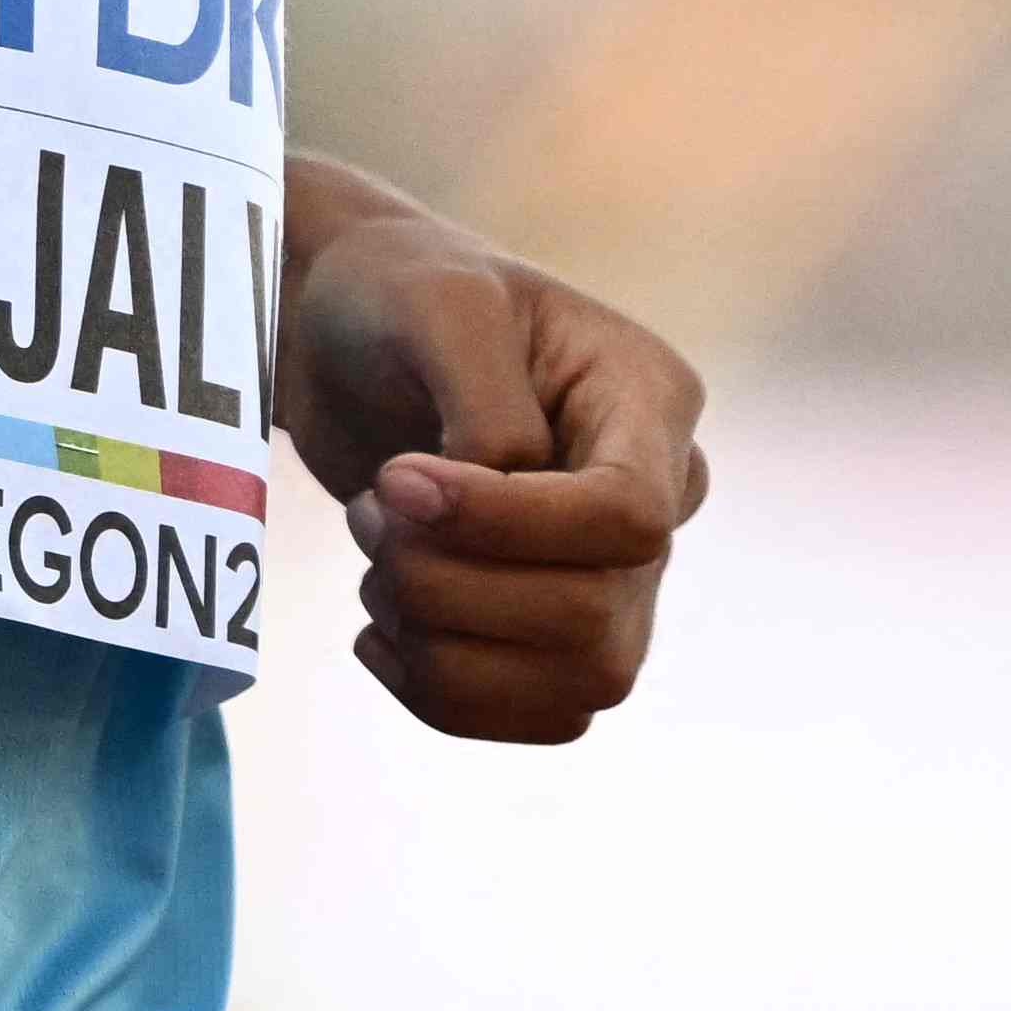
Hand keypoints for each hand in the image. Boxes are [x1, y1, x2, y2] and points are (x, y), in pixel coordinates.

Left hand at [269, 178, 699, 743]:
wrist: (353, 337)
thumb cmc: (400, 297)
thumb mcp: (439, 306)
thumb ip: (487, 405)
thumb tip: (507, 499)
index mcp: (649, 398)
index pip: (630, 517)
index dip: (509, 526)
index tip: (398, 478)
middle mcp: (657, 494)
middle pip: (596, 615)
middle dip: (452, 583)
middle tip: (372, 509)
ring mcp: (617, 572)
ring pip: (575, 682)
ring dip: (442, 640)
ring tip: (376, 558)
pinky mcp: (559, 629)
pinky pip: (536, 714)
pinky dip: (440, 690)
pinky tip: (380, 630)